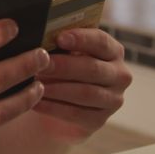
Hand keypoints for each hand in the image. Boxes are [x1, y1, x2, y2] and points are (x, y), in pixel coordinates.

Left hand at [33, 28, 131, 142]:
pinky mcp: (99, 120)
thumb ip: (61, 42)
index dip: (81, 39)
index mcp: (113, 51)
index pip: (101, 42)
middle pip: (92, 69)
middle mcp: (119, 75)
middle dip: (64, 66)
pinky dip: (53, 107)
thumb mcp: (66, 51)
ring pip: (85, 93)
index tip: (59, 38)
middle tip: (40, 64)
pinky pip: (75, 113)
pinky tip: (36, 102)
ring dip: (57, 88)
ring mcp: (113, 100)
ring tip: (35, 83)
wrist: (63, 101)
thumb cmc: (63, 66)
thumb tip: (43, 34)